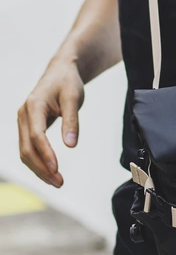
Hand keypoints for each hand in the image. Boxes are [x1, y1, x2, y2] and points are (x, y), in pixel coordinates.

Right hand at [17, 60, 84, 188]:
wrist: (60, 71)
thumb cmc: (68, 82)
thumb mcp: (74, 97)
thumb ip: (72, 120)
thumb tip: (71, 145)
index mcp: (34, 105)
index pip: (36, 135)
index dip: (45, 154)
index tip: (57, 169)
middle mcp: (23, 114)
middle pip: (27, 148)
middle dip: (42, 168)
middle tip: (60, 182)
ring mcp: (23, 121)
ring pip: (25, 151)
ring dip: (39, 169)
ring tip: (57, 182)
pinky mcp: (27, 127)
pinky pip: (28, 148)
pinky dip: (38, 162)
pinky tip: (51, 172)